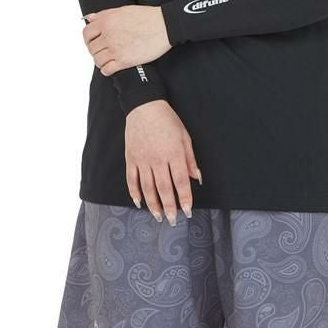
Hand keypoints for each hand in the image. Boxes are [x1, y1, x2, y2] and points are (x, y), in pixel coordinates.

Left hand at [82, 5, 170, 74]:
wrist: (165, 26)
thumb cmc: (147, 17)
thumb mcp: (123, 10)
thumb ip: (104, 14)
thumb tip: (89, 18)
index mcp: (107, 22)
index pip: (86, 33)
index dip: (88, 39)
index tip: (93, 41)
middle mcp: (109, 36)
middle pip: (91, 48)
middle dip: (95, 50)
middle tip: (103, 51)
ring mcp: (116, 49)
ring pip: (97, 60)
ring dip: (100, 60)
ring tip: (107, 59)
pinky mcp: (125, 61)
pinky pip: (107, 70)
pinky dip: (106, 70)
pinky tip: (111, 67)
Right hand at [124, 100, 201, 225]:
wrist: (144, 106)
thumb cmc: (168, 120)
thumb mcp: (185, 136)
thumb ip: (190, 159)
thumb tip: (196, 178)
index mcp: (174, 153)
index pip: (180, 181)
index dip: (184, 198)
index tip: (187, 211)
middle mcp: (158, 159)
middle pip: (164, 188)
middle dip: (169, 207)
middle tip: (171, 221)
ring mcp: (142, 159)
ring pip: (147, 188)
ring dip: (153, 204)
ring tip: (158, 216)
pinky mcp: (131, 158)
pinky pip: (132, 179)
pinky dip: (134, 193)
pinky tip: (138, 203)